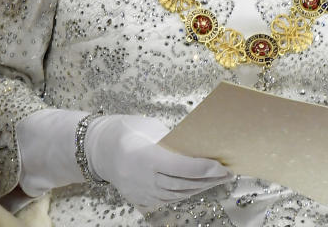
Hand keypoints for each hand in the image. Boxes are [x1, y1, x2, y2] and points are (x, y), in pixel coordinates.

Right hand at [85, 115, 230, 207]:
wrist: (98, 149)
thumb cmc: (126, 130)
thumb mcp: (149, 127)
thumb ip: (172, 140)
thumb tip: (198, 146)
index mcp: (144, 157)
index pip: (180, 167)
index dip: (203, 168)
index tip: (222, 166)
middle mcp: (142, 179)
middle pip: (182, 184)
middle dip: (208, 179)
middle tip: (229, 173)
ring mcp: (141, 192)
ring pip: (177, 194)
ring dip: (200, 188)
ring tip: (218, 180)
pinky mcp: (141, 199)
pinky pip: (169, 199)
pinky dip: (186, 193)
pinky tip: (199, 186)